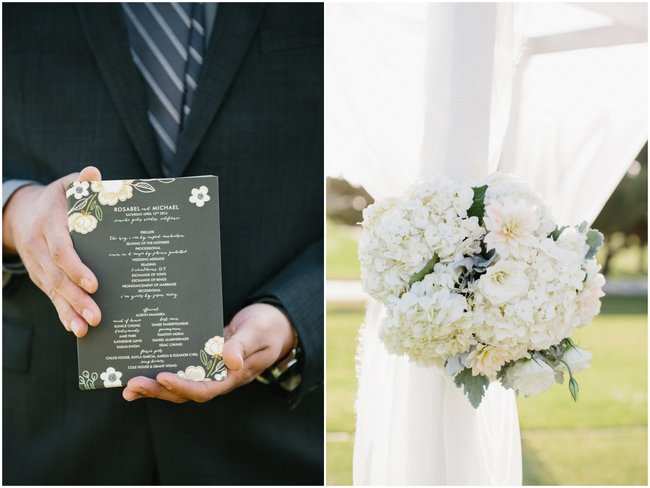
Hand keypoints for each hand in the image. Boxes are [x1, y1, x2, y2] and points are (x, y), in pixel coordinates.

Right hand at [2, 166, 101, 336]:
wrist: (21, 212)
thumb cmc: (57, 198)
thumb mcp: (67, 185)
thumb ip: (82, 183)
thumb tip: (94, 173)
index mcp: (48, 222)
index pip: (61, 249)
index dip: (76, 268)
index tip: (94, 284)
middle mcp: (39, 245)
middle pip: (58, 276)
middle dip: (76, 298)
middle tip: (97, 316)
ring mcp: (37, 263)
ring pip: (53, 290)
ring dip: (69, 311)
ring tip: (87, 328)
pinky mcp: (41, 275)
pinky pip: (50, 296)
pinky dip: (62, 312)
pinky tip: (75, 327)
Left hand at [123, 303, 294, 402]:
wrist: (275, 323)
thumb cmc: (269, 327)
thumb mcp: (258, 332)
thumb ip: (243, 346)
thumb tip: (229, 361)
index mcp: (233, 375)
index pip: (205, 388)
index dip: (183, 386)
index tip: (163, 376)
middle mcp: (218, 377)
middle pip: (185, 392)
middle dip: (158, 390)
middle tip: (132, 384)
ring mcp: (210, 369)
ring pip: (179, 384)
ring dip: (154, 386)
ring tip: (128, 385)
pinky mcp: (203, 358)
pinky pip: (181, 368)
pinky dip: (162, 370)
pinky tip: (143, 366)